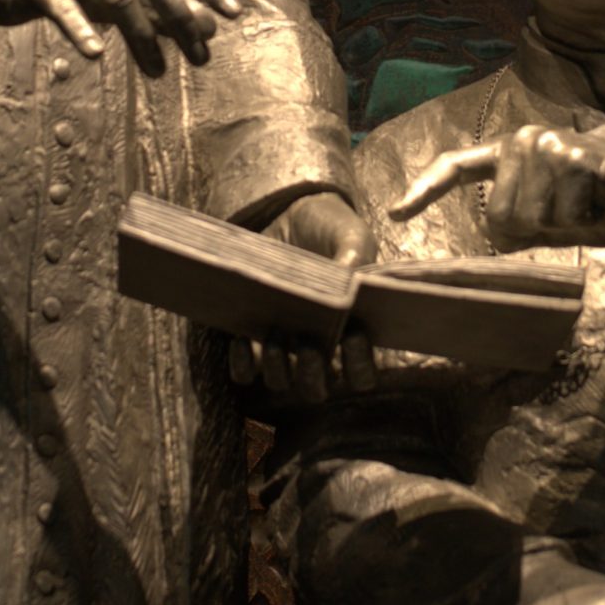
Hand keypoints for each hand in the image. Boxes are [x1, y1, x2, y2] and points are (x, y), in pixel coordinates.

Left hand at [228, 193, 379, 399]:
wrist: (287, 214)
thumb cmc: (329, 229)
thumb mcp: (351, 234)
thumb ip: (357, 256)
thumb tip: (349, 283)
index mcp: (351, 332)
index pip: (361, 373)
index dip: (360, 365)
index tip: (354, 334)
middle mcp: (317, 348)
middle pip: (317, 389)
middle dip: (313, 375)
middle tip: (310, 346)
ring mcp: (283, 346)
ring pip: (280, 382)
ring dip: (278, 368)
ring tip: (276, 335)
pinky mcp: (250, 337)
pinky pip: (244, 372)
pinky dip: (243, 363)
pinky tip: (242, 339)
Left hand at [390, 124, 604, 250]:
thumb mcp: (559, 219)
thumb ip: (525, 223)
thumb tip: (497, 239)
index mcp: (513, 151)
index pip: (458, 168)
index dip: (424, 191)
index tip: (396, 213)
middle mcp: (524, 139)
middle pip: (499, 219)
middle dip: (537, 232)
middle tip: (576, 212)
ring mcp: (547, 143)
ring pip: (528, 219)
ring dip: (565, 225)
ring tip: (592, 201)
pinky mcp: (573, 155)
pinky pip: (560, 214)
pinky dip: (585, 219)